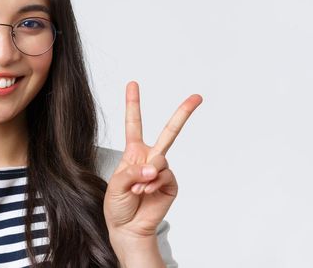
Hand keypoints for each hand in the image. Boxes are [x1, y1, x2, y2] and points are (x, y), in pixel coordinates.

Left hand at [104, 81, 201, 241]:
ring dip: (147, 174)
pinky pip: (165, 175)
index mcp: (134, 153)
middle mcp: (150, 158)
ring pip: (161, 159)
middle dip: (183, 113)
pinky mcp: (171, 183)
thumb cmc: (117, 206)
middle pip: (169, 132)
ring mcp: (162, 170)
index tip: (133, 83)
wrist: (128, 228)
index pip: (133, 124)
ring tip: (138, 189)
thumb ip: (133, 170)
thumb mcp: (115, 184)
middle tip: (197, 97)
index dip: (133, 103)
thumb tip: (155, 167)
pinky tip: (146, 192)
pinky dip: (153, 183)